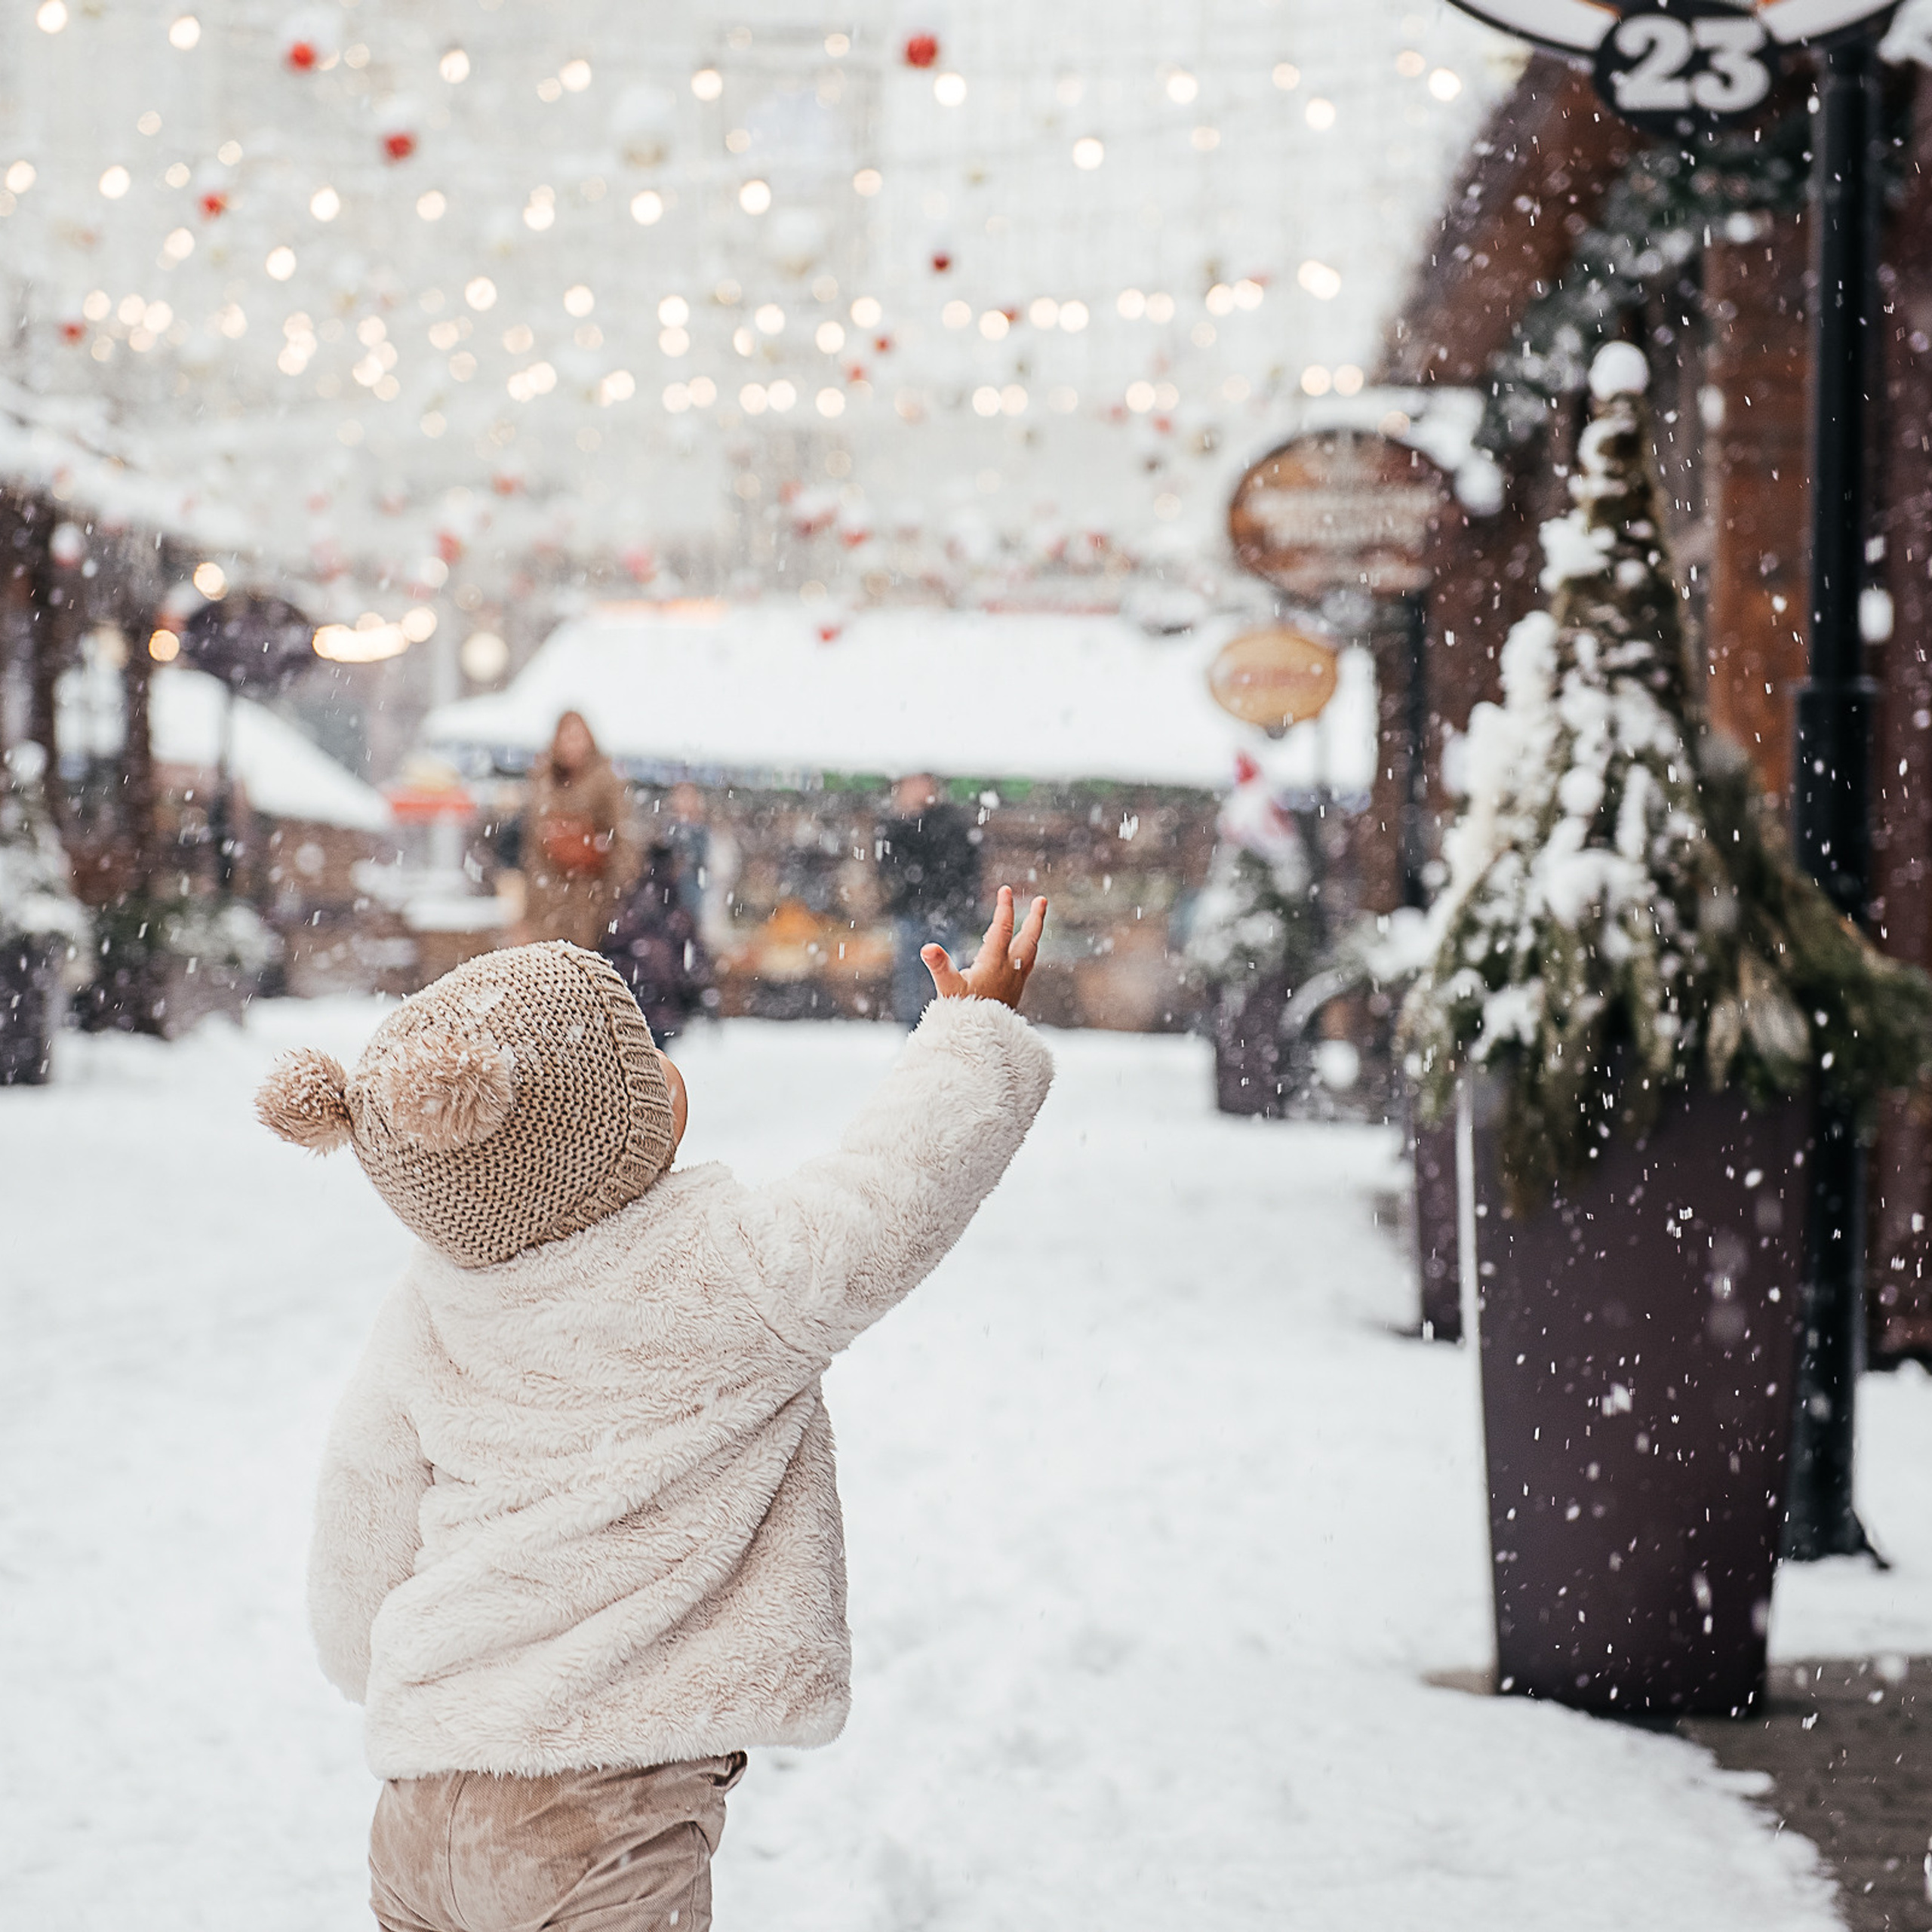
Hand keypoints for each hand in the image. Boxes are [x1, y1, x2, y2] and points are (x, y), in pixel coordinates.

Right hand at [922, 886, 1048, 1010]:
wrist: (980, 1039)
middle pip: (1029, 938)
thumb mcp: (947, 988)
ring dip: (1035, 932)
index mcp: (994, 964)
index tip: (1005, 889)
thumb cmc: (962, 1014)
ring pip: (1031, 950)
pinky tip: (1025, 949)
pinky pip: (1027, 962)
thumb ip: (938, 966)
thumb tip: (927, 948)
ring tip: (1037, 919)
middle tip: (1042, 900)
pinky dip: (1029, 948)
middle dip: (1035, 918)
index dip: (1004, 908)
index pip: (1002, 929)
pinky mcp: (1016, 989)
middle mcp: (1010, 969)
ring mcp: (1016, 980)